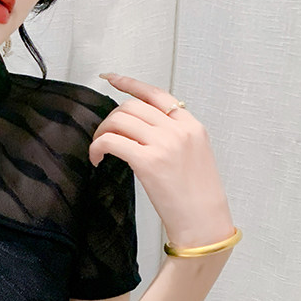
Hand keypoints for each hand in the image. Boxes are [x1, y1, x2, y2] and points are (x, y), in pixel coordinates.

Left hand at [90, 73, 234, 247]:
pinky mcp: (148, 161)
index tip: (111, 79)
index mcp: (190, 125)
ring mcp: (163, 143)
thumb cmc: (196, 196)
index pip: (155, 94)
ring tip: (98, 151)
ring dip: (101, 133)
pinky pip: (112, 142)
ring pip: (119, 120)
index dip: (129, 84)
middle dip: (109, 119)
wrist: (203, 221)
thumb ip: (173, 137)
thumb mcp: (193, 156)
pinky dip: (97, 147)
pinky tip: (97, 160)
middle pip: (131, 106)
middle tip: (102, 138)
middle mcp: (178, 129)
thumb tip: (142, 130)